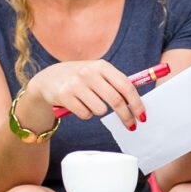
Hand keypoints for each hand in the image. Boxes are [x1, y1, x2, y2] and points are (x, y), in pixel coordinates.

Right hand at [25, 59, 148, 130]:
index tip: (142, 115)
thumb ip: (116, 83)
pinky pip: (85, 114)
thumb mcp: (97, 73)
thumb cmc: (81, 78)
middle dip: (126, 116)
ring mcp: (75, 84)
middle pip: (116, 100)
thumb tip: (138, 102)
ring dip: (99, 111)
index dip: (136, 102)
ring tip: (90, 103)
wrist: (48, 79)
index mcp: (102, 66)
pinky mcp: (64, 96)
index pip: (126, 85)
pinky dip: (85, 113)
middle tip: (131, 125)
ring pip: (100, 110)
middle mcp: (89, 72)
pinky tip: (78, 104)